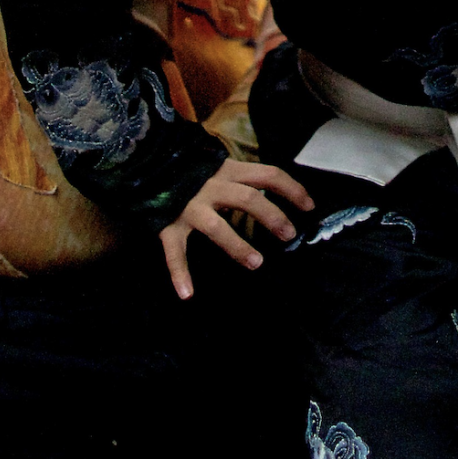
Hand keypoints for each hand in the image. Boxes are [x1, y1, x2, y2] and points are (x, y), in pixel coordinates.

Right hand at [159, 159, 314, 299]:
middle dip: (272, 216)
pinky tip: (187, 294)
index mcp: (229, 171)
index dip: (291, 189)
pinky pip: (175, 251)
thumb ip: (242, 177)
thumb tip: (274, 188)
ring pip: (217, 227)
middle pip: (248, 199)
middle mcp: (212, 186)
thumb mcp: (219, 165)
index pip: (268, 175)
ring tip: (256, 263)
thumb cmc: (191, 169)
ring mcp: (190, 207)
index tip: (309, 207)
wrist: (147, 164)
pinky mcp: (169, 225)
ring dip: (237, 245)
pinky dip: (179, 272)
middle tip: (289, 235)